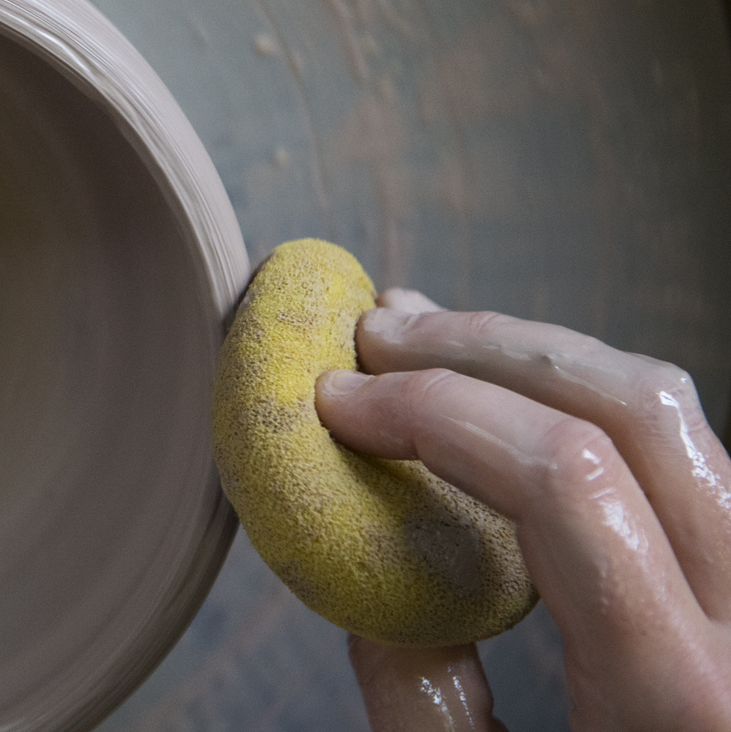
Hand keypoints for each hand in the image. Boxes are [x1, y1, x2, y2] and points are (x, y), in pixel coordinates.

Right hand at [316, 288, 730, 729]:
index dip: (437, 412)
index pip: (568, 479)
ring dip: (539, 362)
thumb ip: (426, 711)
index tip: (336, 402)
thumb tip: (362, 582)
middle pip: (637, 410)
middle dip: (487, 350)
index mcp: (685, 701)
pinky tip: (514, 418)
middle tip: (376, 336)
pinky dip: (588, 418)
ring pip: (679, 417)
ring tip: (430, 350)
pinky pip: (693, 466)